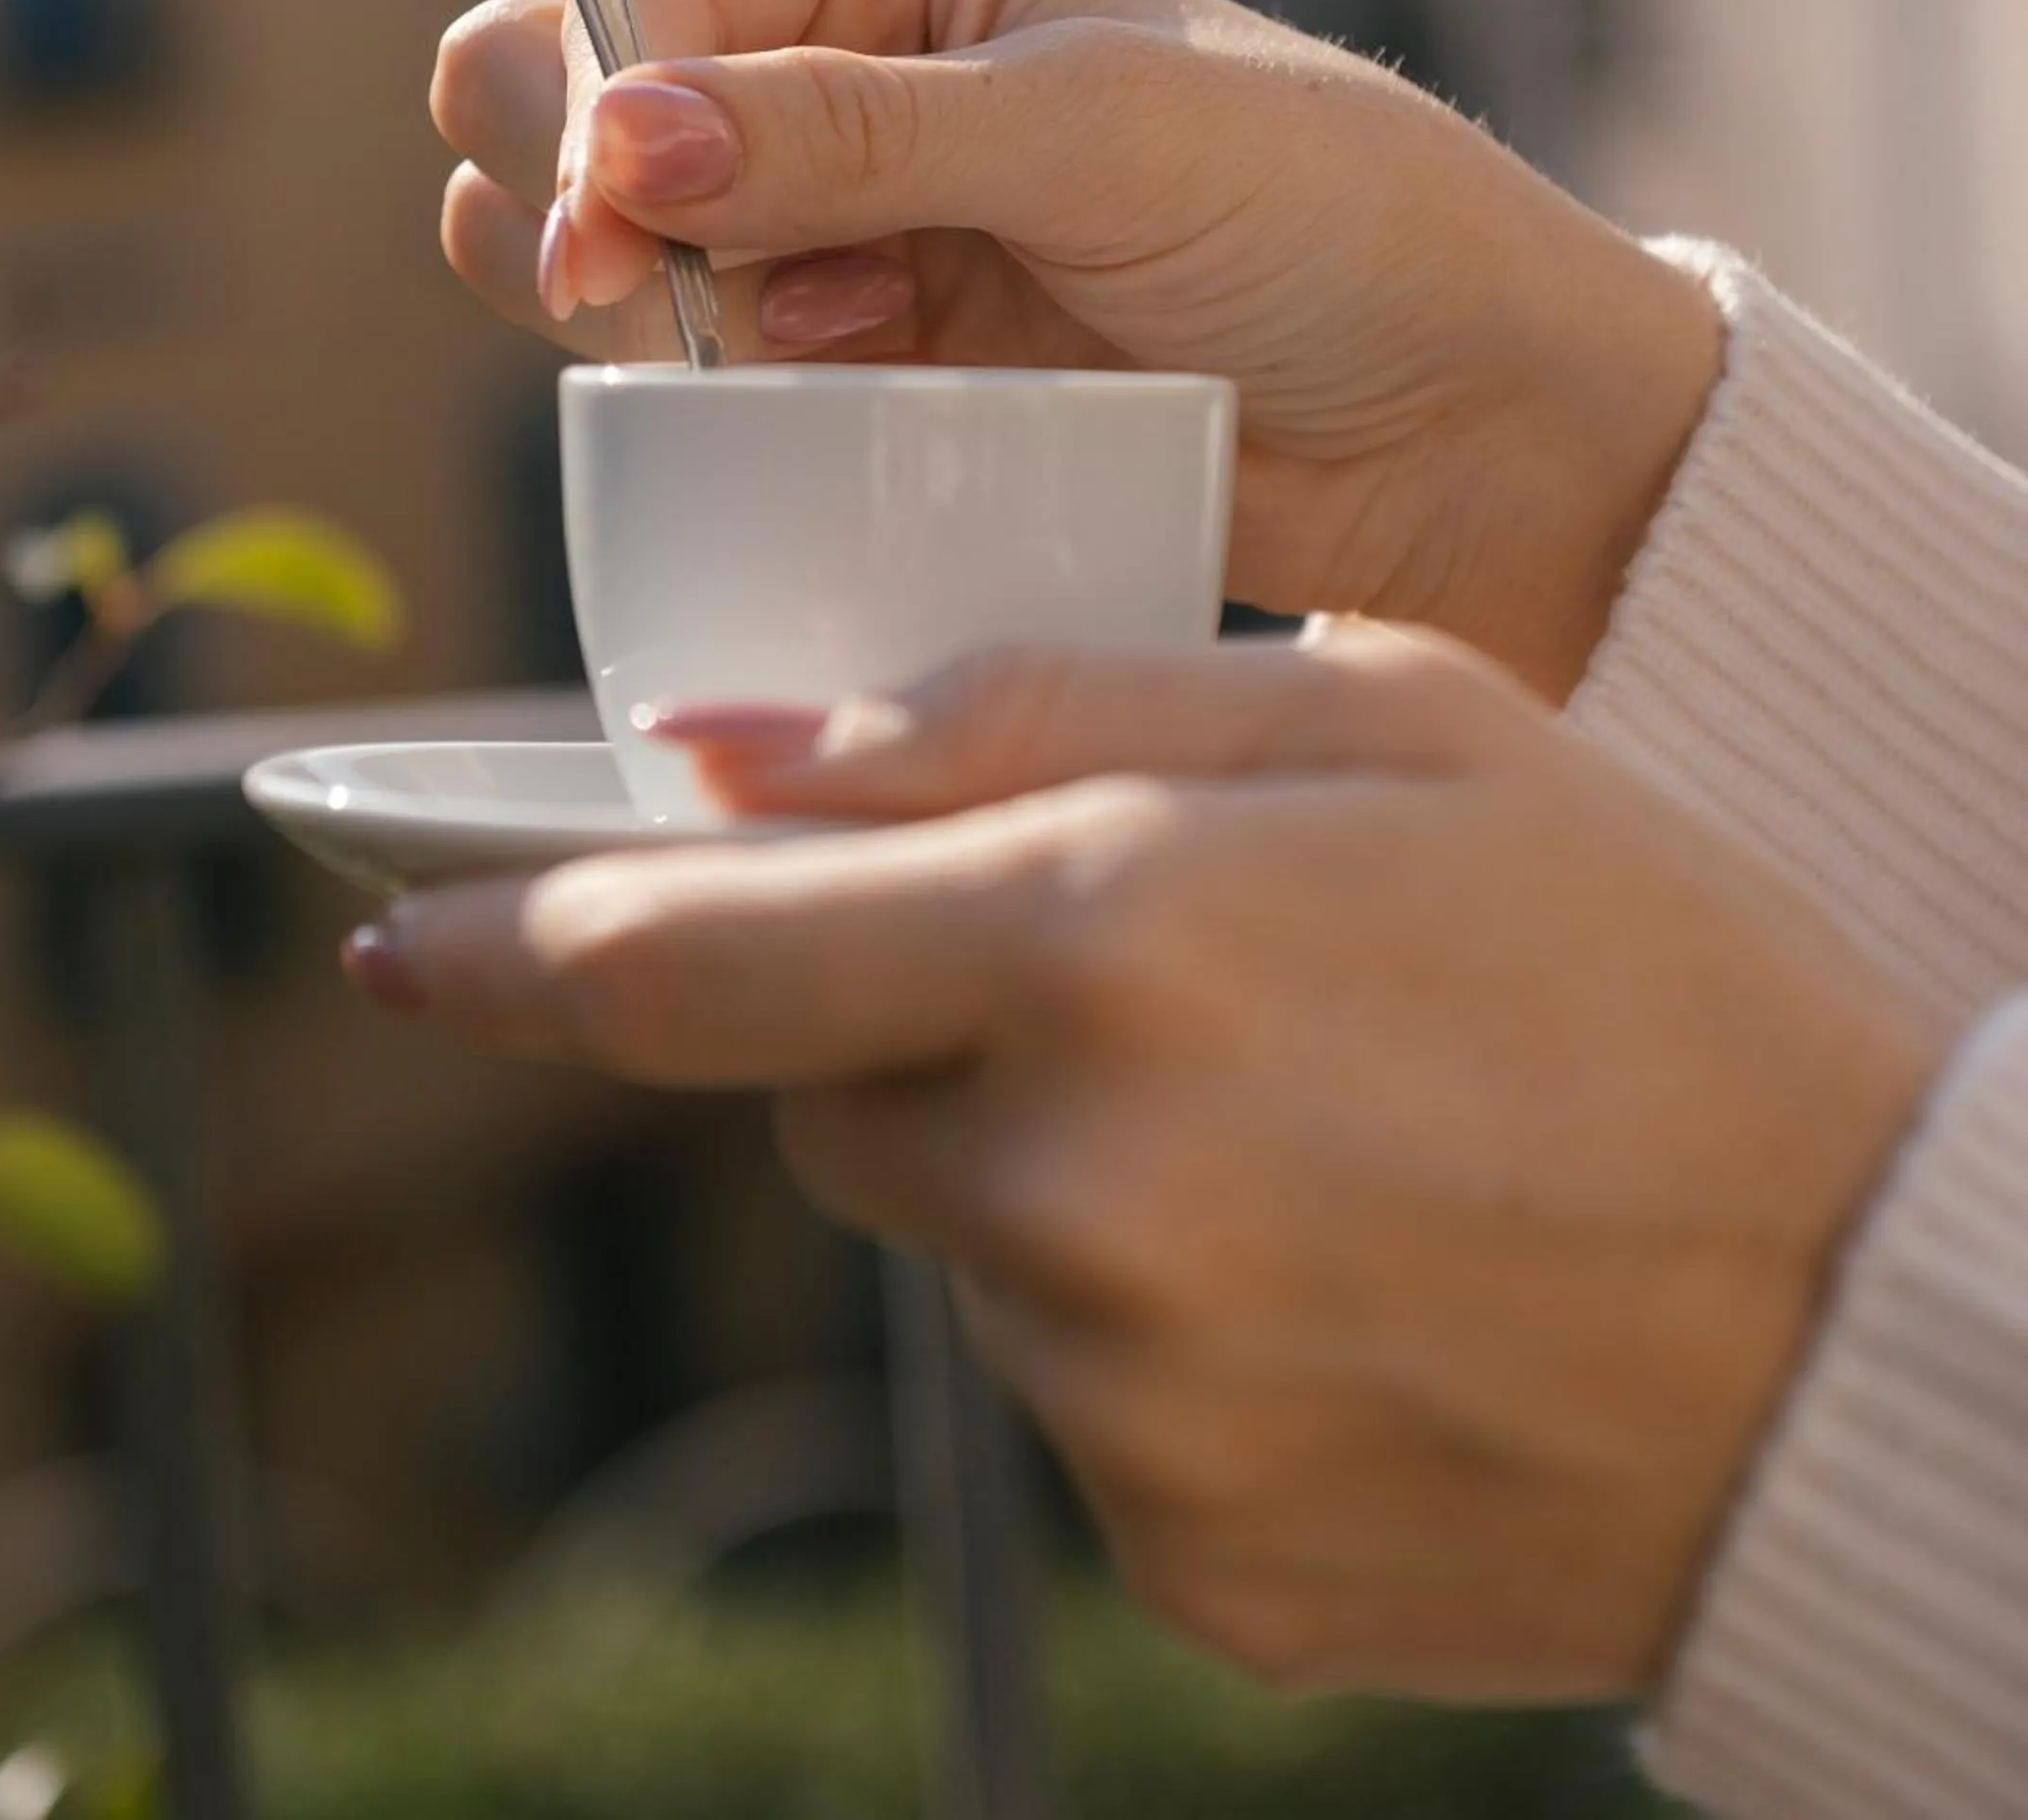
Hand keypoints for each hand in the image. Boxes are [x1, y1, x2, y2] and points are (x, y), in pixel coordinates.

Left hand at [345, 629, 1936, 1700]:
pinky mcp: (1183, 1552)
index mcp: (1105, 940)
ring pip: (956, 1236)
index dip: (510, 942)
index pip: (679, 959)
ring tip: (1300, 1125)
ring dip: (1050, 1158)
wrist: (1870, 1308)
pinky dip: (1145, 1310)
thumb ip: (1030, 710)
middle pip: (822, 1099)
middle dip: (904, 1014)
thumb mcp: (1387, 719)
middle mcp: (1074, 1188)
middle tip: (1141, 971)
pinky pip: (1072, 1389)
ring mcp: (1121, 1403)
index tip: (393, 935)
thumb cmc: (1643, 956)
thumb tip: (731, 755)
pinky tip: (1332, 1267)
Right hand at [433, 0, 1721, 696]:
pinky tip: (846, 394)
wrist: (1457, 423)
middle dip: (578, 203)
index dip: (588, 93)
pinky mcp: (853, 365)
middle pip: (570, 106)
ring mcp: (832, 220)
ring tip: (797, 343)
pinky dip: (714, 405)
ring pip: (601, 252)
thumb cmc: (1327, 217)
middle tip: (646, 296)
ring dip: (643, 309)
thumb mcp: (1099, 135)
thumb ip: (856, 132)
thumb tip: (619, 130)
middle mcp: (834, 55)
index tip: (609, 228)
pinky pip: (690, 383)